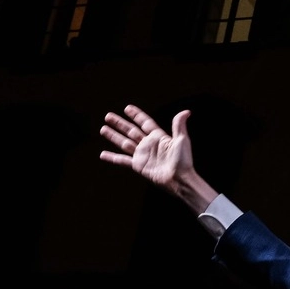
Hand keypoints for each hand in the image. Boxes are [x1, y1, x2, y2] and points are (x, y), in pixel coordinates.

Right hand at [99, 105, 218, 214]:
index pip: (145, 123)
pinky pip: (122, 160)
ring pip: (124, 143)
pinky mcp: (138, 166)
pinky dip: (112, 158)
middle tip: (108, 116)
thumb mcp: (182, 140)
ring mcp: (143, 155)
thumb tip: (186, 112)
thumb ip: (179, 125)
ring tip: (103, 129)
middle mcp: (149, 145)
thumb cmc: (183, 161)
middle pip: (131, 131)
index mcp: (158, 137)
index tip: (127, 108)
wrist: (179, 180)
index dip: (136, 115)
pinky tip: (102, 154)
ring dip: (113, 136)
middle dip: (119, 123)